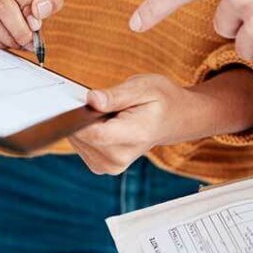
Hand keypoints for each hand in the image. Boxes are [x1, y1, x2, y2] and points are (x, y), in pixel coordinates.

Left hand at [70, 70, 252, 174]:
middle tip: (102, 102)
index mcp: (134, 137)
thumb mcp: (143, 86)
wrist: (174, 120)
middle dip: (83, 116)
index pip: (95, 134)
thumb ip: (116, 95)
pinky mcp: (101, 166)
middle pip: (82, 136)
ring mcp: (110, 165)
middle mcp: (120, 158)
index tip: (80, 101)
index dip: (80, 117)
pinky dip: (86, 132)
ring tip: (108, 114)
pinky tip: (103, 123)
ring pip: (77, 141)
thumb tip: (91, 100)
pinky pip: (80, 145)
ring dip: (85, 124)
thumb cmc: (161, 100)